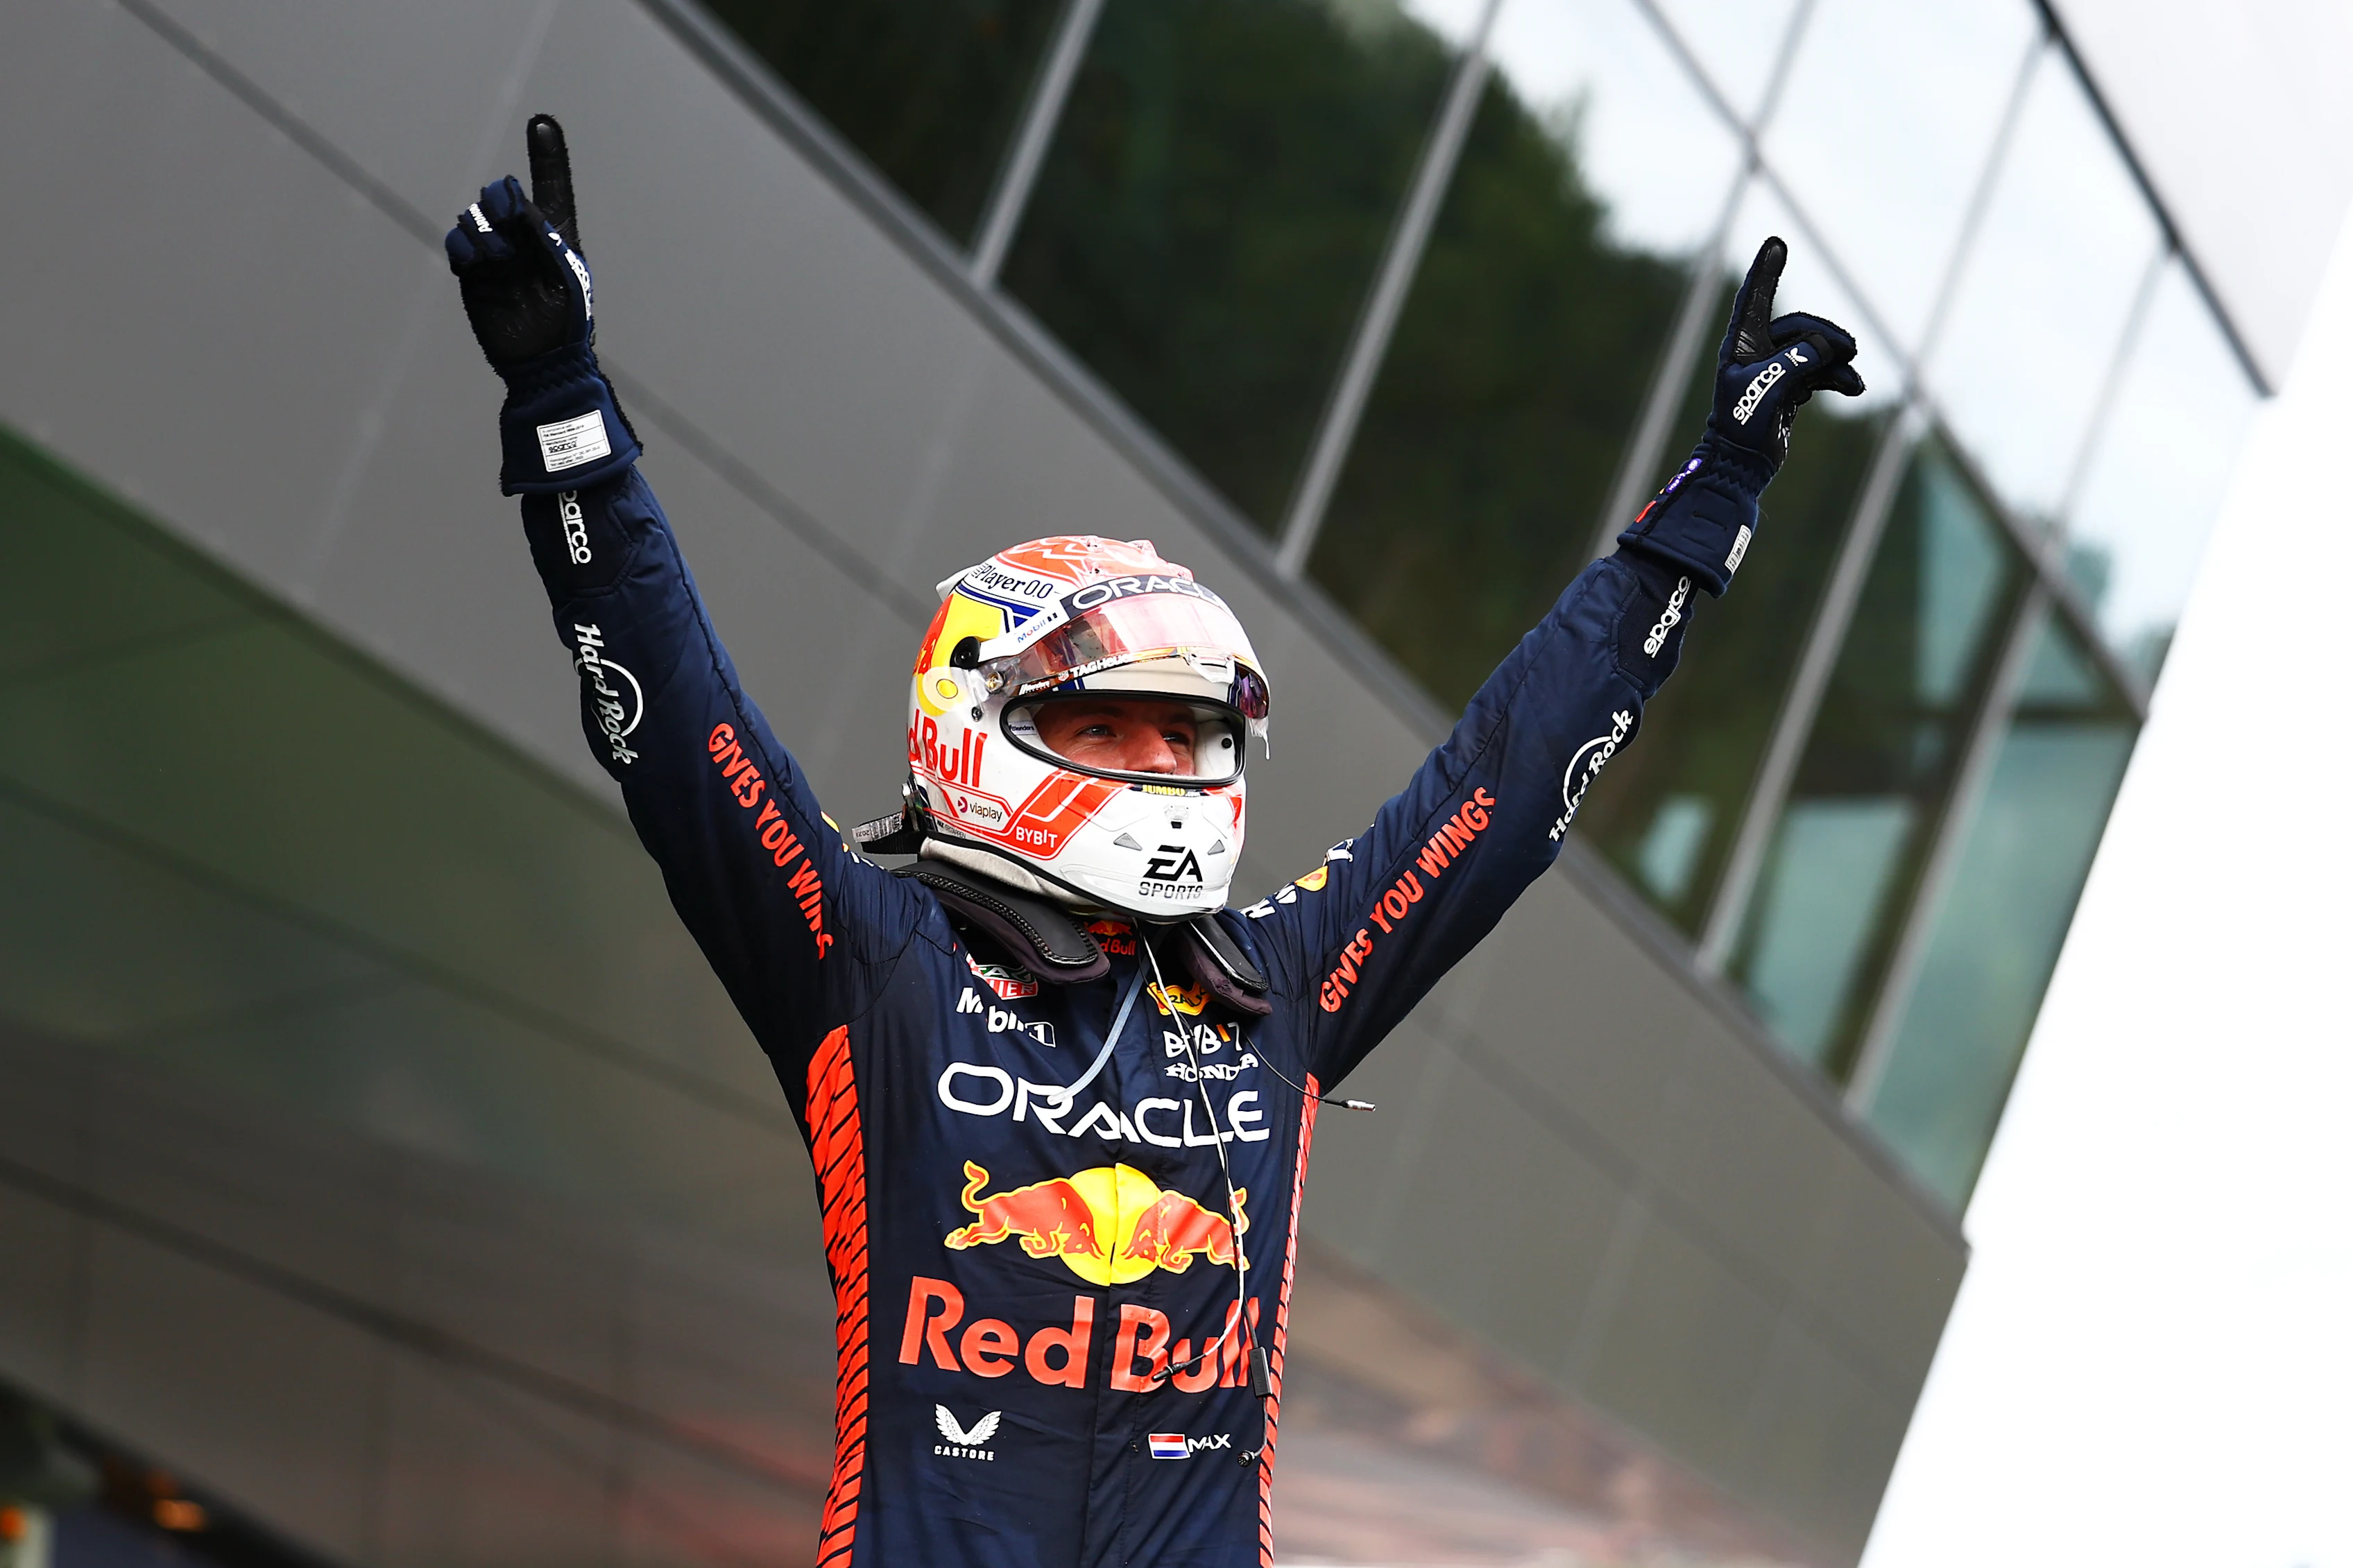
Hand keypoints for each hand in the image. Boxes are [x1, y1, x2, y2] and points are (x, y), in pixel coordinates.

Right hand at [444, 115, 639, 493]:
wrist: (543, 362)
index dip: (546, 156)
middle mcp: (523, 237)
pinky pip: (458, 241)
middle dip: (503, 201)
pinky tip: (475, 261)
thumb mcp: (563, 270)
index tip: (542, 123)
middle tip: (512, 224)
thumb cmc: (566, 320)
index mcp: (557, 234)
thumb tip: (507, 200)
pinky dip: (464, 245)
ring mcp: (496, 253)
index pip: (551, 187)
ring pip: (476, 216)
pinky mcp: (472, 271)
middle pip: (502, 195)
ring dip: (485, 230)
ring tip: (500, 260)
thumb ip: (539, 231)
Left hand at [1708, 237, 1864, 467]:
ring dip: (1837, 359)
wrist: (1742, 465)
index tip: (1776, 243)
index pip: (1755, 299)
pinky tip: (1853, 388)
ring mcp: (1774, 369)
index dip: (1766, 271)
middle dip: (1827, 336)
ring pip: (1814, 349)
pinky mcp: (1789, 387)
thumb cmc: (1743, 425)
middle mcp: (1757, 352)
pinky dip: (1836, 377)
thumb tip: (1825, 348)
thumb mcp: (1768, 387)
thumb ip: (1797, 359)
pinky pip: (1819, 371)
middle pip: (1801, 327)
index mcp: (1741, 344)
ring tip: (1853, 378)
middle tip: (1851, 350)